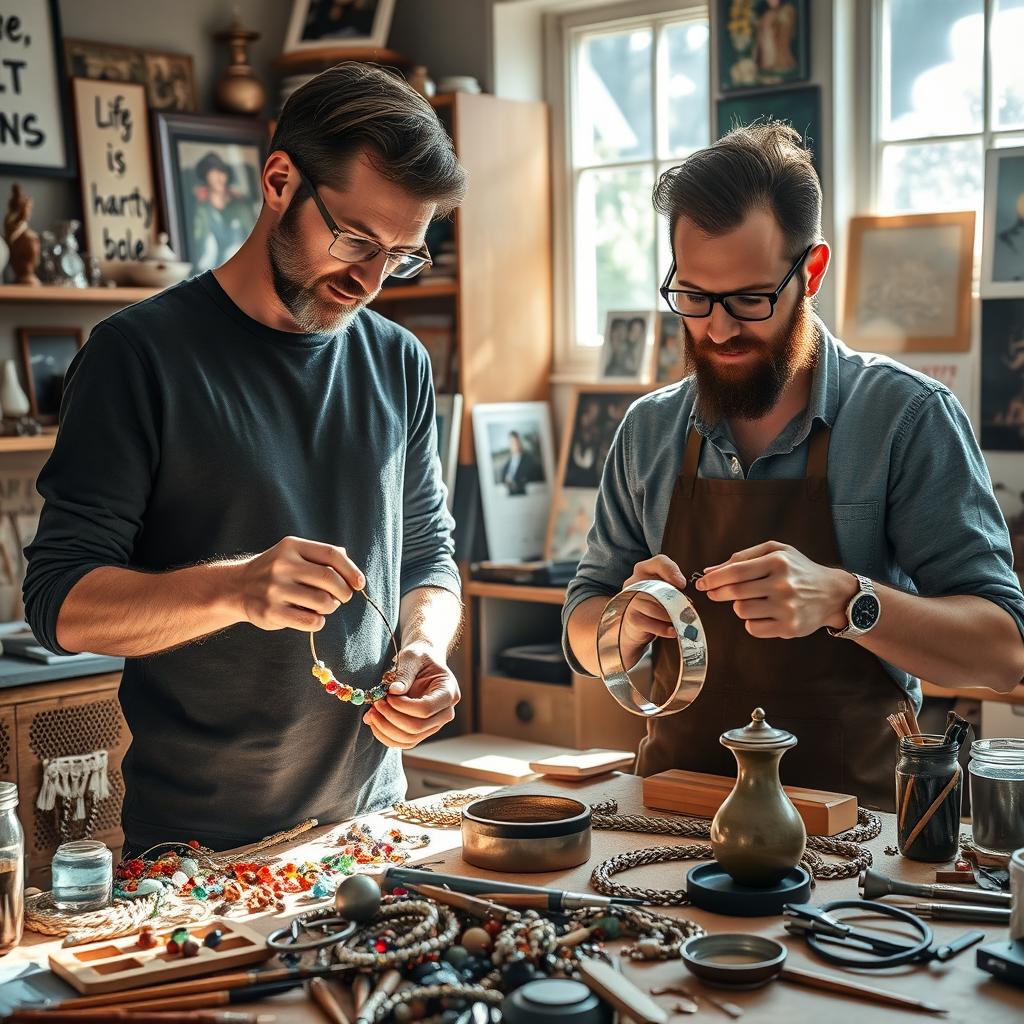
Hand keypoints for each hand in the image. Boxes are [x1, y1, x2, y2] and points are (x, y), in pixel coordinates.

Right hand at [235, 536, 364, 631]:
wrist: (237, 587)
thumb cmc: (276, 571)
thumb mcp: (294, 554)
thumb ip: (322, 557)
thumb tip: (353, 573)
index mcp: (291, 547)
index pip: (331, 554)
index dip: (351, 570)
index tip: (360, 583)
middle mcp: (282, 565)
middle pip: (330, 579)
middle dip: (344, 592)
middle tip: (343, 597)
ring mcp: (275, 589)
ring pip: (323, 602)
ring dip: (331, 607)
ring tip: (324, 606)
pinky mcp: (271, 612)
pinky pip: (311, 621)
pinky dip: (319, 622)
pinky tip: (314, 618)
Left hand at [362, 643, 459, 748]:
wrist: (422, 664)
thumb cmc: (419, 658)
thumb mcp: (412, 658)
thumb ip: (404, 674)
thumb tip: (393, 691)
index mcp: (449, 692)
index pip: (426, 709)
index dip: (403, 706)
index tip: (387, 696)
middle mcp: (445, 713)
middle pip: (418, 728)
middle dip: (392, 718)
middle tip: (376, 704)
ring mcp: (434, 725)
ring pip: (410, 739)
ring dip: (386, 729)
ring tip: (371, 713)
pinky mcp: (422, 731)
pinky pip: (404, 742)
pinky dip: (386, 736)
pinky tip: (374, 722)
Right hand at [618, 555, 688, 668]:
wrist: (634, 624)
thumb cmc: (652, 601)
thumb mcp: (663, 587)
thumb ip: (674, 585)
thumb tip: (688, 597)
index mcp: (644, 569)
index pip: (659, 562)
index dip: (672, 572)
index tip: (682, 584)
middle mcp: (634, 582)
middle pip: (659, 588)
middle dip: (676, 600)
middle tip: (688, 609)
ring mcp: (631, 600)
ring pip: (656, 608)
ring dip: (672, 616)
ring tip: (682, 621)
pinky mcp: (632, 617)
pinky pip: (652, 624)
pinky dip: (665, 629)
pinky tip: (673, 630)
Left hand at [695, 541, 856, 637]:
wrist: (833, 594)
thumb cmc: (798, 570)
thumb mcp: (775, 552)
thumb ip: (742, 557)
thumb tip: (710, 570)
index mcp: (777, 562)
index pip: (735, 571)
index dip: (713, 579)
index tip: (702, 583)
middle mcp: (783, 585)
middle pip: (735, 592)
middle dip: (718, 592)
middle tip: (713, 592)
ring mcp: (787, 608)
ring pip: (742, 611)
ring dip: (739, 606)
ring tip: (751, 600)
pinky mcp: (789, 628)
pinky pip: (753, 628)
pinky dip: (752, 621)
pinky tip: (763, 613)